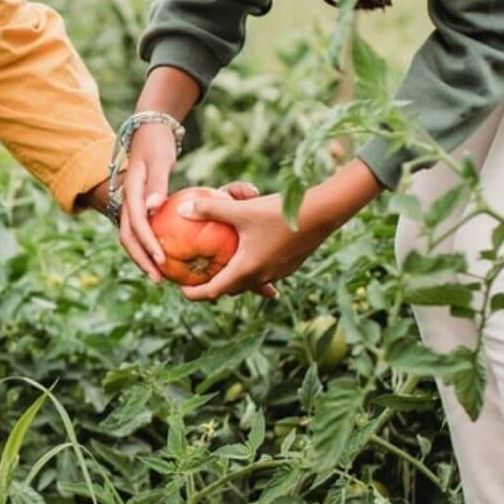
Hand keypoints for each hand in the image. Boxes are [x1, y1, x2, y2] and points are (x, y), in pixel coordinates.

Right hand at [116, 121, 178, 282]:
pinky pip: (141, 231)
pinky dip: (148, 247)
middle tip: (158, 280)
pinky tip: (166, 258)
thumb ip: (156, 183)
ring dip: (142, 257)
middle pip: (128, 237)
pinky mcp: (138, 207)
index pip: (135, 224)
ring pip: (131, 237)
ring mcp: (131, 205)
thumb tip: (154, 207)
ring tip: (160, 275)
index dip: (146, 244)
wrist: (149, 131)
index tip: (161, 260)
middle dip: (141, 260)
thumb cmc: (157, 144)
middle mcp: (127, 202)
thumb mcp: (159, 160)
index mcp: (130, 192)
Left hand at [168, 191, 328, 301]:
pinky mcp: (290, 266)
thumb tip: (182, 209)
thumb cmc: (278, 212)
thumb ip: (209, 209)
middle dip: (213, 285)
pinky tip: (251, 255)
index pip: (213, 291)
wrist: (322, 213)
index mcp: (246, 269)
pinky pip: (265, 273)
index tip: (181, 290)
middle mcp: (262, 276)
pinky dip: (252, 269)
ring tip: (222, 265)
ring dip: (234, 278)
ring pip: (249, 282)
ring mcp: (278, 273)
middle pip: (230, 289)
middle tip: (198, 275)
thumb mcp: (241, 210)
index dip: (194, 293)